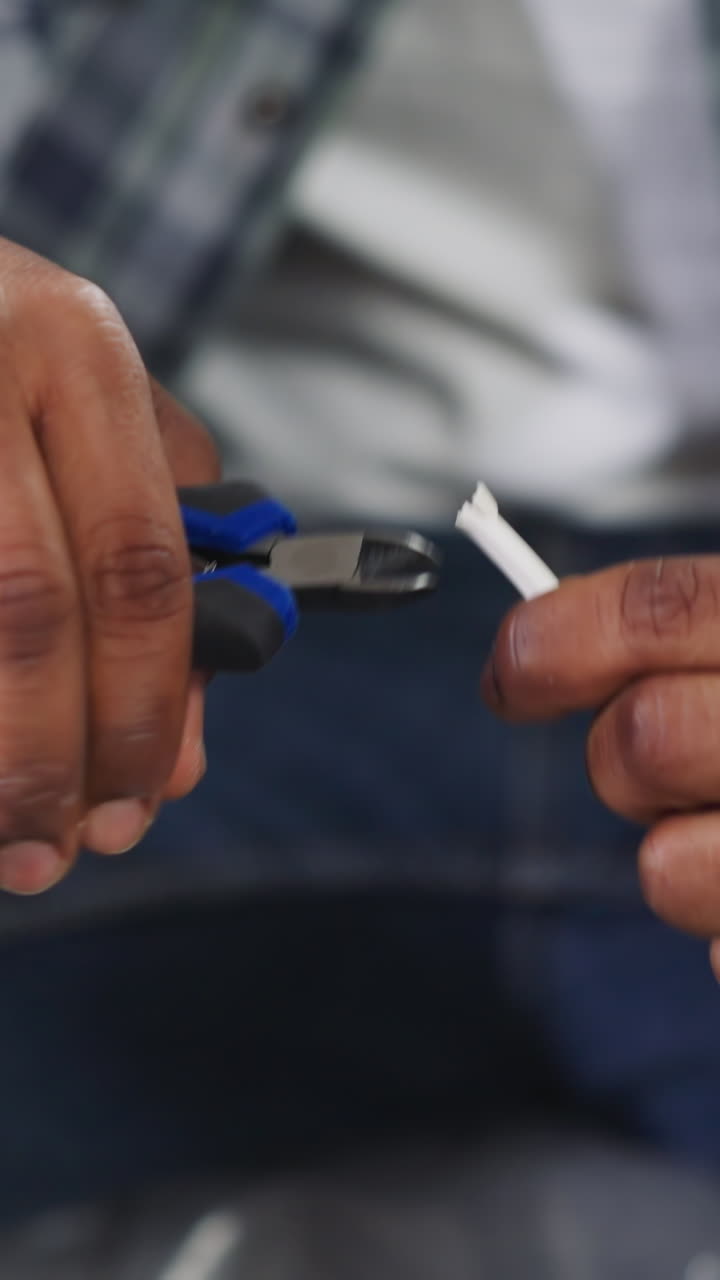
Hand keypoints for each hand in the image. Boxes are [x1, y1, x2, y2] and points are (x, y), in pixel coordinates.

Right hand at [0, 238, 218, 893]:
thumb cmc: (10, 359)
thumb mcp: (103, 419)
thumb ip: (168, 563)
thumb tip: (183, 755)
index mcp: (79, 352)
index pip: (138, 561)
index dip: (149, 702)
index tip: (152, 795)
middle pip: (30, 607)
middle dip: (55, 752)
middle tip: (61, 851)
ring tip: (6, 843)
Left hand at [483, 556, 719, 976]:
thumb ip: (673, 628)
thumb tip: (526, 643)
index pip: (663, 606)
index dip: (563, 635)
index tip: (511, 669)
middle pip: (641, 738)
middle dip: (616, 755)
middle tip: (652, 753)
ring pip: (664, 870)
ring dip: (671, 854)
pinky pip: (719, 952)